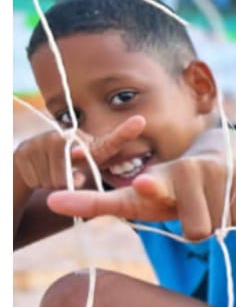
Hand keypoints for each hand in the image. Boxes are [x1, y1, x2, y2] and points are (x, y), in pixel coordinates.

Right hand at [14, 114, 147, 193]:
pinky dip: (43, 184)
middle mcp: (66, 136)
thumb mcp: (86, 173)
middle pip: (79, 170)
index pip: (109, 142)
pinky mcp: (24, 152)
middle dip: (76, 180)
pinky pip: (42, 179)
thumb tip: (78, 179)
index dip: (125, 133)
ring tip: (51, 174)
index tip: (141, 121)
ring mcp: (43, 142)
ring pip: (61, 179)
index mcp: (86, 144)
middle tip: (68, 177)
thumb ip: (94, 180)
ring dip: (58, 184)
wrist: (26, 166)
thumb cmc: (65, 171)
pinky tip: (39, 174)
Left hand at [46, 147, 235, 240]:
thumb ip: (99, 201)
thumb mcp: (137, 195)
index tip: (144, 184)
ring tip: (207, 202)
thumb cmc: (171, 185)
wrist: (223, 153)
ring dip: (215, 221)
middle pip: (197, 231)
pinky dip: (233, 215)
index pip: (152, 187)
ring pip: (220, 227)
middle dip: (196, 227)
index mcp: (159, 178)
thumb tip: (51, 202)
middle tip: (191, 211)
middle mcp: (187, 170)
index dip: (151, 187)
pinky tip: (225, 198)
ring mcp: (218, 173)